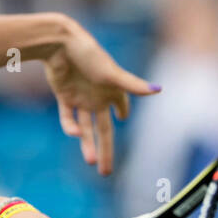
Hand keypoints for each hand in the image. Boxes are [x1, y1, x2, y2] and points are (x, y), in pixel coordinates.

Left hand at [43, 24, 159, 175]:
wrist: (59, 44)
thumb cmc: (89, 54)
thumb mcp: (112, 73)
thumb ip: (133, 86)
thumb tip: (158, 90)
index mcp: (112, 89)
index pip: (121, 105)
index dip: (123, 111)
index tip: (123, 118)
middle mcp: (97, 95)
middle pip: (102, 129)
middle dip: (105, 149)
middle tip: (106, 172)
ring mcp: (80, 97)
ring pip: (85, 127)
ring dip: (87, 145)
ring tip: (91, 162)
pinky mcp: (64, 96)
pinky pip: (67, 117)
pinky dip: (70, 126)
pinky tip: (75, 132)